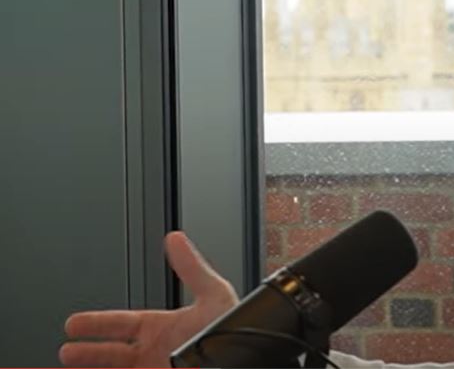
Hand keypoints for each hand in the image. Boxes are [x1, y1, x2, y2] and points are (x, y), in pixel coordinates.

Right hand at [60, 231, 238, 367]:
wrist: (246, 361)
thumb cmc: (234, 329)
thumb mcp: (214, 295)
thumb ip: (192, 269)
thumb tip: (176, 238)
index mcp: (162, 329)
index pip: (122, 324)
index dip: (97, 324)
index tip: (74, 323)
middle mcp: (155, 353)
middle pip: (111, 354)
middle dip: (88, 353)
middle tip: (66, 351)